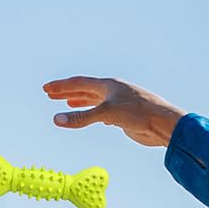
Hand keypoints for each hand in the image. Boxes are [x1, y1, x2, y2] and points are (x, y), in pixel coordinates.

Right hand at [43, 76, 186, 147]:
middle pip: (84, 88)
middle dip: (66, 91)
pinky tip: (86, 113)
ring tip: (64, 101)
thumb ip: (81, 117)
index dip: (61, 86)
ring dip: (77, 100)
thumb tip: (56, 120)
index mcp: (108, 85)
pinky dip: (89, 110)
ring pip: (92, 99)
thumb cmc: (138, 113)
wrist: (162, 124)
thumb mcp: (106, 114)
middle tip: (49, 93)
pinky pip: (100, 110)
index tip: (46, 88)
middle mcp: (112, 91)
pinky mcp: (122, 115)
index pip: (78, 83)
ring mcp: (117, 102)